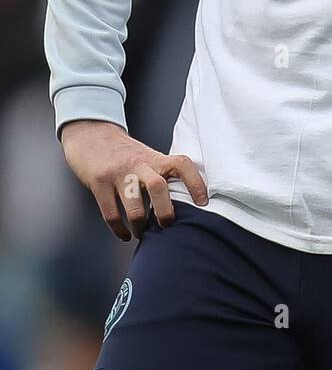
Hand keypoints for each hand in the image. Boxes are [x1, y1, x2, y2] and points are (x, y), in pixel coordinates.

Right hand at [60, 120, 207, 240]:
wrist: (91, 134)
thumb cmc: (124, 152)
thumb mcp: (147, 156)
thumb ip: (162, 173)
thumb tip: (185, 201)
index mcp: (154, 158)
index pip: (181, 164)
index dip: (196, 183)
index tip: (203, 202)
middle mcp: (138, 164)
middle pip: (157, 187)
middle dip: (165, 212)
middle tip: (167, 225)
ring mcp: (117, 174)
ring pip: (134, 207)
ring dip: (140, 226)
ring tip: (142, 234)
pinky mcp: (99, 183)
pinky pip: (111, 214)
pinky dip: (119, 230)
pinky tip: (125, 235)